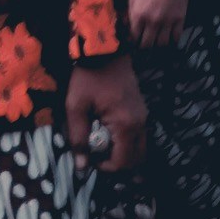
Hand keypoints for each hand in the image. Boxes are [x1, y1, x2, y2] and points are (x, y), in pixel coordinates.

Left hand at [62, 57, 146, 173]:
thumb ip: (78, 137)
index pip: (124, 162)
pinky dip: (126, 142)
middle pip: (136, 158)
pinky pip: (138, 135)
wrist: (104, 50)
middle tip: (98, 156)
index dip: (107, 168)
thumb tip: (82, 167)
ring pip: (139, 147)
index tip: (91, 160)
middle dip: (118, 164)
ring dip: (123, 153)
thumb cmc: (88, 77)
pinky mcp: (141, 110)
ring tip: (102, 145)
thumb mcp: (76, 107)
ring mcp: (143, 116)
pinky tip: (108, 132)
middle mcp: (140, 123)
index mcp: (126, 125)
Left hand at [122, 0, 191, 47]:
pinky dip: (172, 40)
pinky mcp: (180, 19)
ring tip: (157, 43)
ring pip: (162, 44)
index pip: (134, 37)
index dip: (134, 41)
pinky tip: (170, 39)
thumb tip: (128, 26)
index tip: (135, 41)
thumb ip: (130, 12)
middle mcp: (152, 21)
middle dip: (145, 46)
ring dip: (158, 45)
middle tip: (146, 44)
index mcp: (138, 15)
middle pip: (147, 44)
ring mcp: (167, 21)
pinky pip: (176, 37)